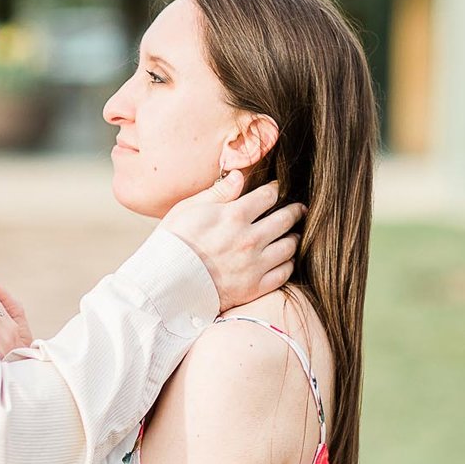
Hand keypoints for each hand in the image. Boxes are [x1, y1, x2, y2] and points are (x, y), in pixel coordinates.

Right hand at [159, 171, 303, 311]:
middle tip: (299, 209)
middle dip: (295, 211)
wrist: (165, 283)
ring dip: (293, 237)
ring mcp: (254, 265)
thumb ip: (219, 192)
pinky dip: (288, 263)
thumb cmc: (173, 242)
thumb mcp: (189, 209)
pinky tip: (284, 258)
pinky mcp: (254, 287)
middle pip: (285, 219)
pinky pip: (284, 273)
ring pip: (289, 246)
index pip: (268, 196)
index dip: (274, 190)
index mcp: (234, 216)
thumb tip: (239, 176)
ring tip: (292, 233)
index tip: (276, 189)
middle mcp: (249, 239)